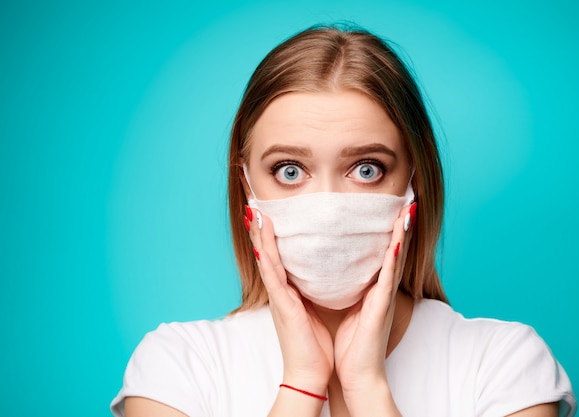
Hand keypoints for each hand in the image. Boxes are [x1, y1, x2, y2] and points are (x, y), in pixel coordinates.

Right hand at [246, 207, 333, 393]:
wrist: (311, 373)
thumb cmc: (315, 343)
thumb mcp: (314, 308)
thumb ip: (314, 289)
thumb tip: (323, 272)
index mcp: (288, 290)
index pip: (277, 253)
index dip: (270, 232)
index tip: (268, 210)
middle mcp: (279, 291)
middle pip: (266, 252)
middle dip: (259, 228)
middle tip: (254, 202)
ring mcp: (279, 299)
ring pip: (266, 261)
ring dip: (259, 237)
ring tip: (255, 213)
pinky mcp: (283, 309)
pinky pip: (274, 281)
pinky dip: (267, 262)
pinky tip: (262, 247)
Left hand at [333, 202, 415, 412]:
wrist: (356, 374)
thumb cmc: (350, 344)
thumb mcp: (346, 307)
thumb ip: (345, 287)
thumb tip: (334, 269)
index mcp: (373, 288)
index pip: (383, 251)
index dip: (389, 228)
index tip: (393, 205)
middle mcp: (383, 289)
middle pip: (395, 249)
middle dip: (401, 224)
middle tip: (407, 198)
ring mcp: (385, 298)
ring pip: (395, 259)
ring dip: (402, 235)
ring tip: (407, 210)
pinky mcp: (381, 310)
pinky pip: (387, 282)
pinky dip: (392, 262)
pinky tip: (395, 245)